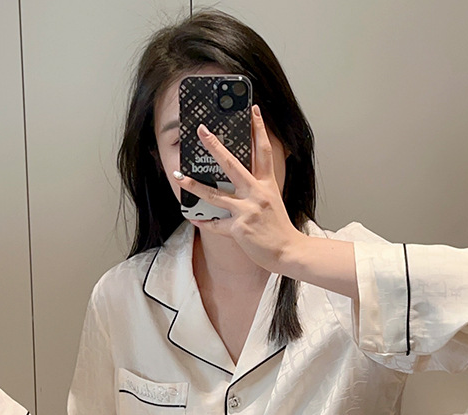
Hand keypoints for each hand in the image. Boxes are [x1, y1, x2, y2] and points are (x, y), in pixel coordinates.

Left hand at [173, 104, 305, 273]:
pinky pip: (216, 224)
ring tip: (179, 176)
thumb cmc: (280, 230)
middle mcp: (256, 193)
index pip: (263, 151)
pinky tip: (194, 218)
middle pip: (232, 164)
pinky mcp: (239, 228)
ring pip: (215, 194)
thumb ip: (259, 190)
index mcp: (266, 185)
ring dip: (194, 185)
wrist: (289, 252)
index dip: (259, 129)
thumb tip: (243, 182)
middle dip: (215, 146)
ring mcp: (247, 210)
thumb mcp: (274, 203)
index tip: (253, 110)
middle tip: (202, 131)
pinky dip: (205, 222)